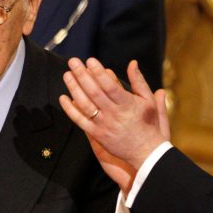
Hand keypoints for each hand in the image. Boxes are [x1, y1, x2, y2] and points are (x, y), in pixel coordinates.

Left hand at [59, 58, 169, 191]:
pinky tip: (64, 98)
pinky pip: (80, 121)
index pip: (110, 85)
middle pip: (94, 92)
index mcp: (128, 104)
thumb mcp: (148, 101)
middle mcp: (114, 114)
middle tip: (72, 61)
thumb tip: (132, 63)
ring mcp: (104, 125)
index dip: (99, 72)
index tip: (90, 60)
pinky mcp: (97, 135)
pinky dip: (70, 109)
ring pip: (85, 105)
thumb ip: (138, 81)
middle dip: (82, 75)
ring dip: (74, 89)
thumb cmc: (148, 124)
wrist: (146, 153)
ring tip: (67, 75)